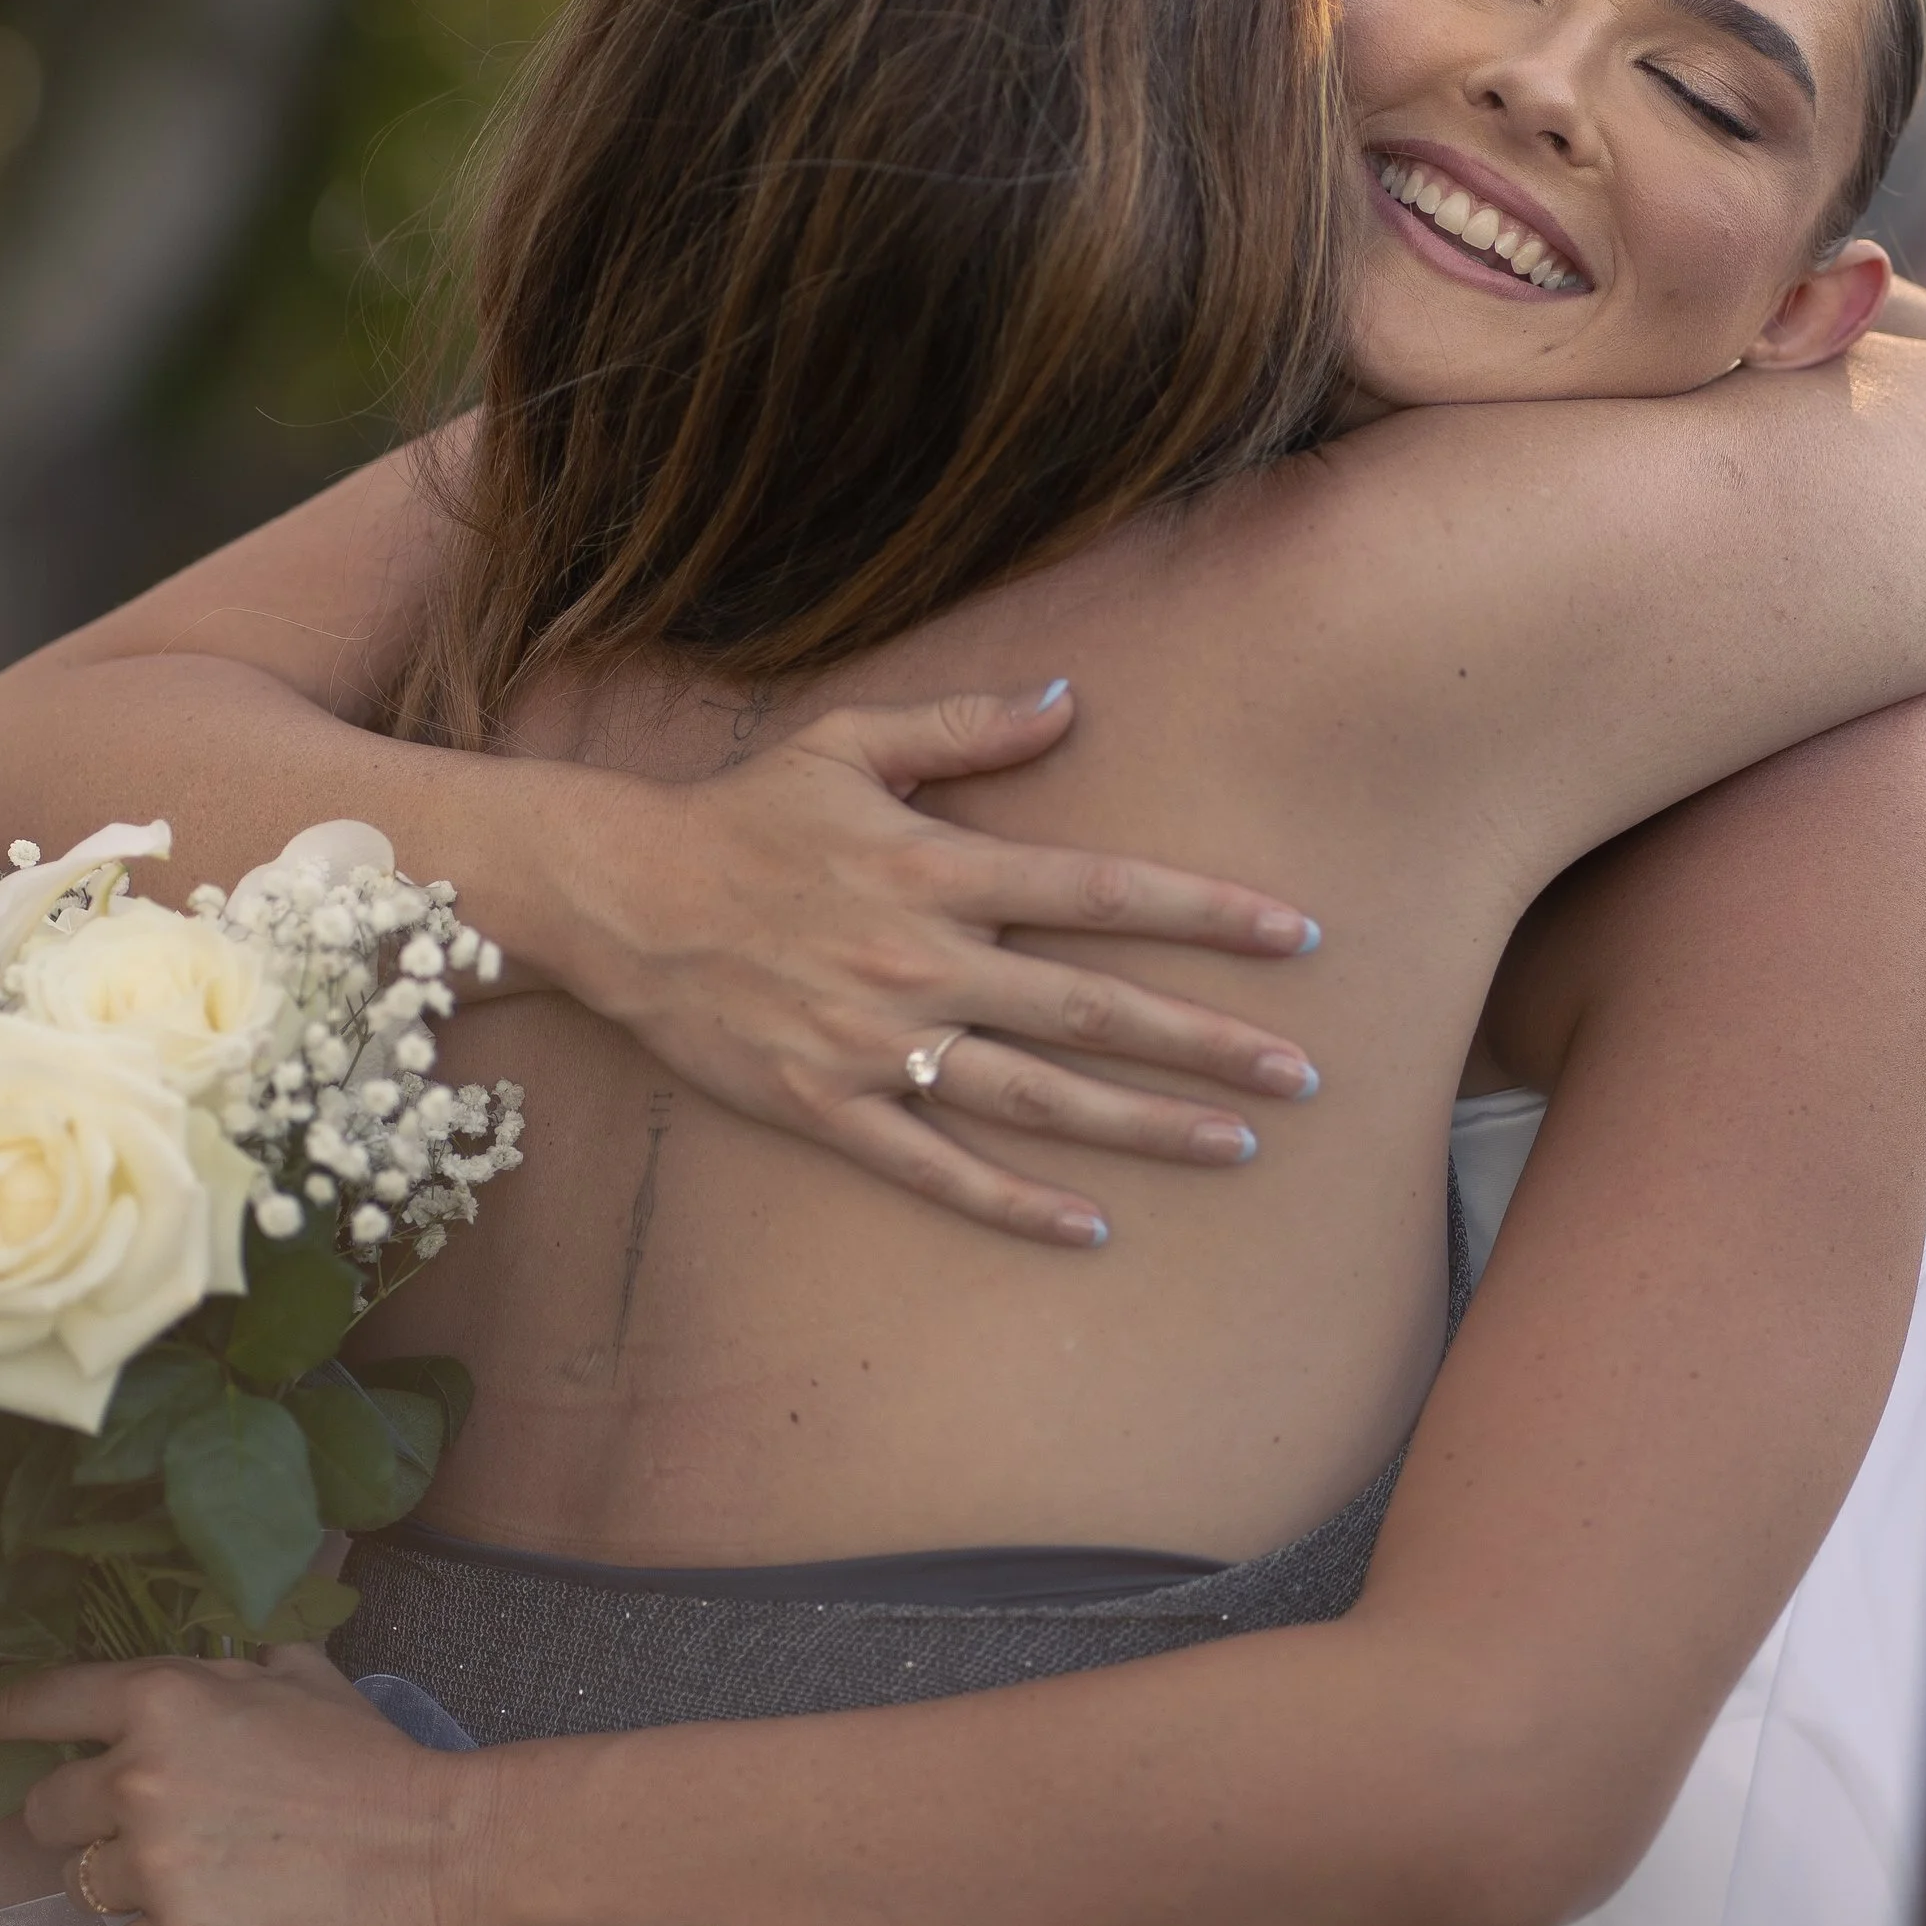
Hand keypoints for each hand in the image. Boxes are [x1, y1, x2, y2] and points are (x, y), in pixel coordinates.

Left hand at [0, 1653, 461, 1925]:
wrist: (435, 1857)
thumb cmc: (373, 1762)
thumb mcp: (305, 1679)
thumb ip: (234, 1664)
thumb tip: (208, 1653)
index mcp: (165, 1700)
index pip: (42, 1703)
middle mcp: (139, 1778)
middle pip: (46, 1811)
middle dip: (85, 1821)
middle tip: (150, 1829)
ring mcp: (151, 1866)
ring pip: (84, 1885)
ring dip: (129, 1886)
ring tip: (204, 1880)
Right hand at [530, 683, 1322, 1245]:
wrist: (620, 898)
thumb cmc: (742, 813)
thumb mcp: (849, 742)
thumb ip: (966, 727)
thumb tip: (1070, 698)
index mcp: (939, 867)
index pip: (1104, 891)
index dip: (1207, 912)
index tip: (1298, 937)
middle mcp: (923, 959)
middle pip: (1095, 1008)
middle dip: (1208, 1043)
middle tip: (1305, 1074)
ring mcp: (878, 1042)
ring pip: (1038, 1096)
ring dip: (1144, 1127)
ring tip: (1236, 1147)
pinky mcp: (828, 1106)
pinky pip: (936, 1168)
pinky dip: (1015, 1202)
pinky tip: (1092, 1228)